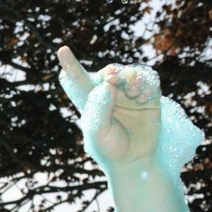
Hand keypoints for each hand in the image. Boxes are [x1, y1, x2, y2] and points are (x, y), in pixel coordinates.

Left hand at [57, 46, 160, 171]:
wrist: (134, 162)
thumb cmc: (109, 150)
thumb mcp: (97, 132)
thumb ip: (100, 108)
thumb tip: (107, 84)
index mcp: (92, 102)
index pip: (79, 81)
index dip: (71, 66)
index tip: (62, 50)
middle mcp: (110, 96)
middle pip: (110, 72)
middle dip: (112, 72)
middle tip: (113, 78)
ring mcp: (130, 95)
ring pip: (130, 73)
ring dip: (132, 77)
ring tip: (133, 92)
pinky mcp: (149, 97)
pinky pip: (149, 80)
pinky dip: (147, 83)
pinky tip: (143, 96)